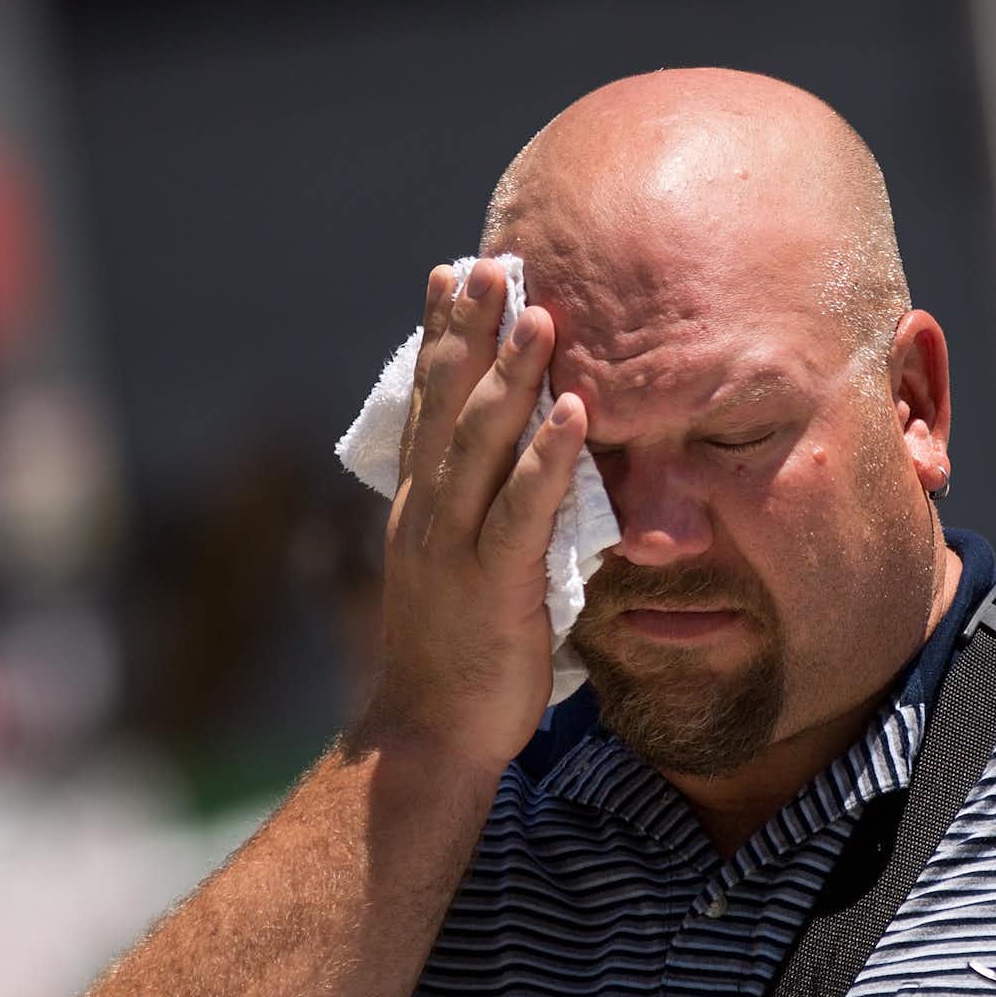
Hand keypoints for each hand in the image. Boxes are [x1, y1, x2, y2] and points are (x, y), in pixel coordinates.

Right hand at [353, 258, 585, 774]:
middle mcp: (426, 511)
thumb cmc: (459, 654)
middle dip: (472, 329)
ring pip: (480, 444)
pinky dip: (549, 457)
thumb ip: (486, 514)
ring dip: (513, 377)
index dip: (440, 334)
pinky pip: (522, 509)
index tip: (455, 271)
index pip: (426, 401)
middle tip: (496, 262)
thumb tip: (524, 467)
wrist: (427, 734)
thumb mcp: (464, 567)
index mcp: (420, 504)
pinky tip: (575, 413)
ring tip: (545, 316)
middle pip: (446, 402)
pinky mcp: (490, 585)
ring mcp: (452, 546)